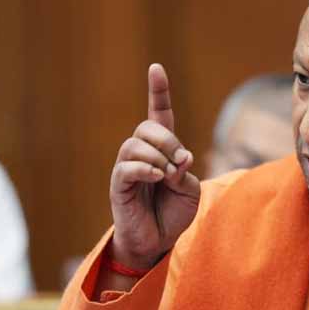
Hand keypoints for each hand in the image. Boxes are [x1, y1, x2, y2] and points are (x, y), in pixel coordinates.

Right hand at [109, 64, 199, 268]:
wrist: (158, 241)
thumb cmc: (174, 213)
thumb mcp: (190, 189)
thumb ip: (185, 170)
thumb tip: (178, 158)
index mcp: (162, 149)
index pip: (158, 114)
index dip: (158, 91)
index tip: (156, 68)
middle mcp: (141, 153)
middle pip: (147, 127)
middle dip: (168, 141)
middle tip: (180, 164)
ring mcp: (127, 168)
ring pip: (135, 144)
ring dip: (158, 157)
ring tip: (167, 177)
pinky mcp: (118, 185)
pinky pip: (127, 167)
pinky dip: (146, 169)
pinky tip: (159, 177)